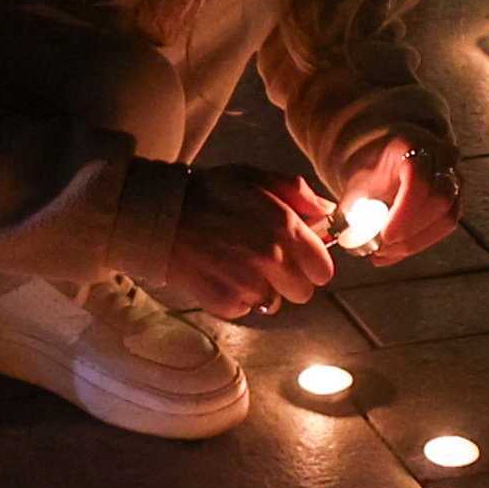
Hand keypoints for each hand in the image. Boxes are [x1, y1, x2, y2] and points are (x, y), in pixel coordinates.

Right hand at [160, 168, 338, 318]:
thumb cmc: (209, 193)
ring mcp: (247, 284)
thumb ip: (298, 193)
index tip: (302, 260)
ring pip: (274, 303)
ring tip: (240, 267)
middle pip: (303, 293)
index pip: (323, 269)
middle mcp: (270, 258)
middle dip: (290, 280)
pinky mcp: (225, 303)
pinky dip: (237, 298)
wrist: (160, 217)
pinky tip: (222, 275)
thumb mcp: (255, 178)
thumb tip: (328, 213)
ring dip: (263, 290)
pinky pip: (246, 309)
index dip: (314, 265)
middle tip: (267, 263)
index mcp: (284, 226)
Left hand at [331, 125, 463, 262]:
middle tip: (381, 249)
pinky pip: (444, 225)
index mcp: (410, 146)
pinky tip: (393, 251)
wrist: (382, 153)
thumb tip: (359, 242)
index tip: (384, 237)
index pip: (418, 180)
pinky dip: (418, 242)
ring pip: (447, 217)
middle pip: (441, 200)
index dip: (404, 214)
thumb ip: (358, 212)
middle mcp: (440, 158)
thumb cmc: (368, 170)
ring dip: (414, 242)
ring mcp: (453, 177)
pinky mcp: (456, 197)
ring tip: (382, 253)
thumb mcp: (355, 186)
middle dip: (411, 233)